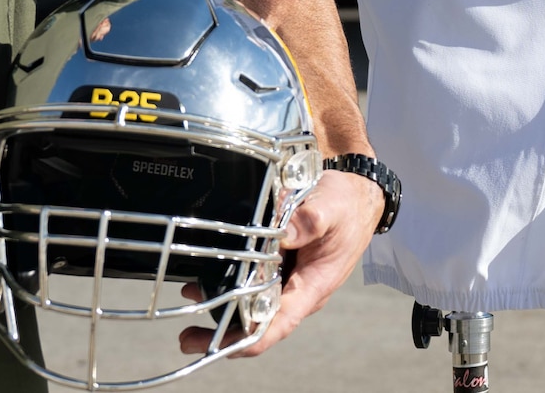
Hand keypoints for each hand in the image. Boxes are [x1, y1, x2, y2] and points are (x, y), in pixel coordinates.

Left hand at [178, 167, 383, 357]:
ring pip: (251, 301)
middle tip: (187, 338)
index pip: (278, 324)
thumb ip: (309, 221)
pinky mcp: (279, 263)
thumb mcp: (331, 209)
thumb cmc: (348, 207)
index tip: (218, 349)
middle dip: (223, 333)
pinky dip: (228, 279)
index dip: (248, 340)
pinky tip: (204, 274)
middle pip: (258, 321)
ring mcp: (287, 277)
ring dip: (221, 305)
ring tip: (189, 299)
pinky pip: (252, 278)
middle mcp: (297, 289)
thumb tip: (283, 234)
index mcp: (312, 286)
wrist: (357, 195)